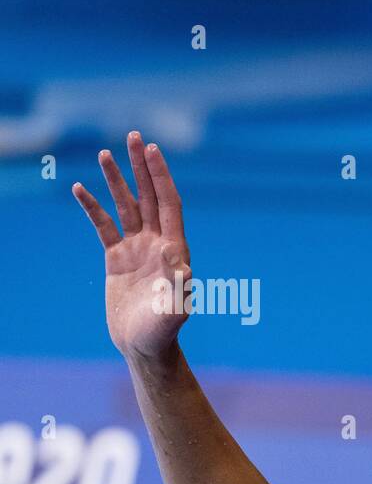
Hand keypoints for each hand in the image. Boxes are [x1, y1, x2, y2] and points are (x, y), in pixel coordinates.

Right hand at [73, 132, 191, 360]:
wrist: (144, 347)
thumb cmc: (162, 331)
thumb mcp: (174, 310)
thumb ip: (178, 286)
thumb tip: (178, 258)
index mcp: (174, 249)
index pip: (169, 204)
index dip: (161, 177)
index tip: (153, 150)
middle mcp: (157, 244)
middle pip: (149, 197)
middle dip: (142, 167)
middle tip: (134, 136)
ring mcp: (136, 249)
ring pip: (126, 207)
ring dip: (117, 181)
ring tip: (105, 154)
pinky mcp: (117, 259)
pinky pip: (103, 226)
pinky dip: (92, 208)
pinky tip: (80, 188)